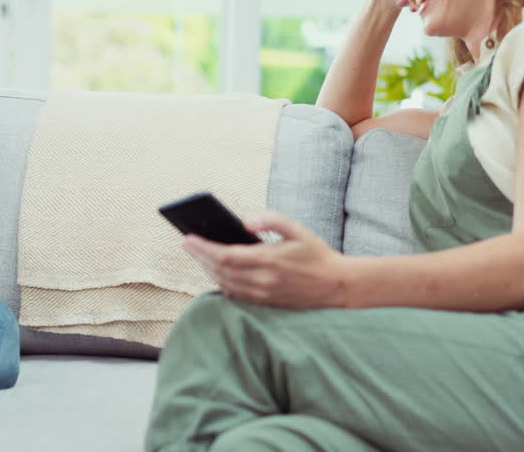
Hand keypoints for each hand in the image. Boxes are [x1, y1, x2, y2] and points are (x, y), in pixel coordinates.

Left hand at [182, 210, 347, 308]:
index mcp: (269, 260)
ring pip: (225, 284)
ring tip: (198, 255)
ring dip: (208, 270)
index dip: (203, 248)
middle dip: (200, 257)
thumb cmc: (316, 254)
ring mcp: (263, 295)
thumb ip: (271, 220)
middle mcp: (263, 281)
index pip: (225, 255)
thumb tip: (245, 221)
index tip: (188, 238)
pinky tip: (216, 272)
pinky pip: (236, 295)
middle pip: (220, 270)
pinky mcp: (266, 303)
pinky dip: (221, 283)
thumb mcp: (297, 230)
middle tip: (187, 244)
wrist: (337, 285)